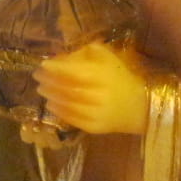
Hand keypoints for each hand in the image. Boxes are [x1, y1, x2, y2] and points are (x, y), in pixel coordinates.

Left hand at [34, 42, 148, 135]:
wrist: (141, 106)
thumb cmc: (122, 77)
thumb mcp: (108, 57)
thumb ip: (85, 54)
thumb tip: (60, 58)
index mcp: (102, 75)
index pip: (72, 71)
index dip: (55, 68)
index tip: (43, 64)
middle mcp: (98, 95)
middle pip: (65, 88)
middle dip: (48, 81)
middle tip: (38, 76)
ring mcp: (95, 113)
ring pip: (66, 104)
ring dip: (50, 95)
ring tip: (42, 89)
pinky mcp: (94, 127)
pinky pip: (70, 118)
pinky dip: (58, 110)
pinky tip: (51, 103)